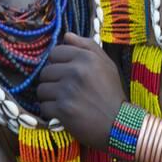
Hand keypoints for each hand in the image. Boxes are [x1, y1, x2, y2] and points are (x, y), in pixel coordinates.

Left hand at [37, 32, 125, 149]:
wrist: (119, 125)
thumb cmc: (113, 94)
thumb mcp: (107, 65)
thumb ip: (88, 47)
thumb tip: (66, 36)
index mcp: (86, 58)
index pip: (55, 53)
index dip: (58, 64)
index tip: (66, 75)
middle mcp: (75, 71)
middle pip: (45, 72)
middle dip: (52, 82)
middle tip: (65, 91)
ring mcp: (67, 91)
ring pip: (41, 89)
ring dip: (49, 97)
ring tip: (63, 102)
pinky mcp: (62, 109)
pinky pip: (43, 107)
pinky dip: (51, 112)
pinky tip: (63, 113)